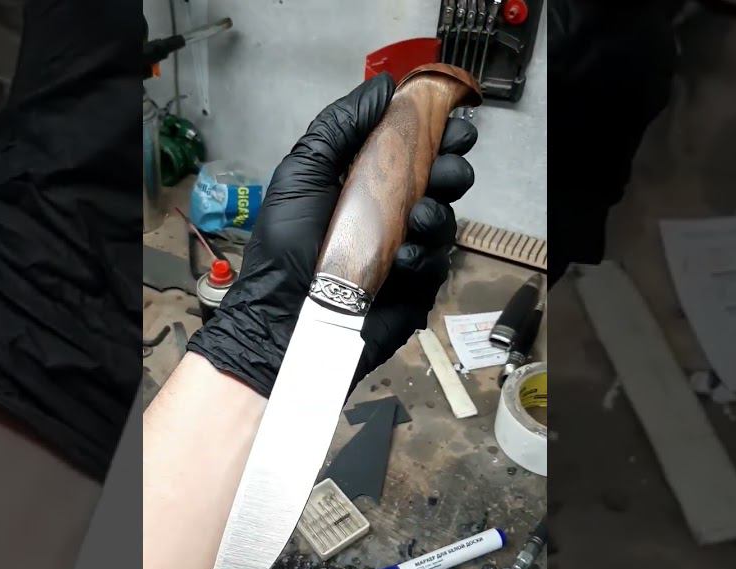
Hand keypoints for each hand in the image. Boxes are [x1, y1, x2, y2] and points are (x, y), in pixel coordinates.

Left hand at [187, 73, 476, 395]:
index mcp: (368, 178)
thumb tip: (383, 88)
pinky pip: (437, 264)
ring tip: (416, 218)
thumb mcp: (303, 173)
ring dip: (437, 213)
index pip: (417, 148)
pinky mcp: (415, 287)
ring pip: (446, 221)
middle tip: (445, 171)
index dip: (441, 134)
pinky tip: (401, 259)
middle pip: (443, 181)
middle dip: (452, 170)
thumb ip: (340, 127)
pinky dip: (423, 256)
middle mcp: (392, 210)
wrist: (281, 313)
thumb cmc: (286, 244)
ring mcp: (407, 249)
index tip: (454, 128)